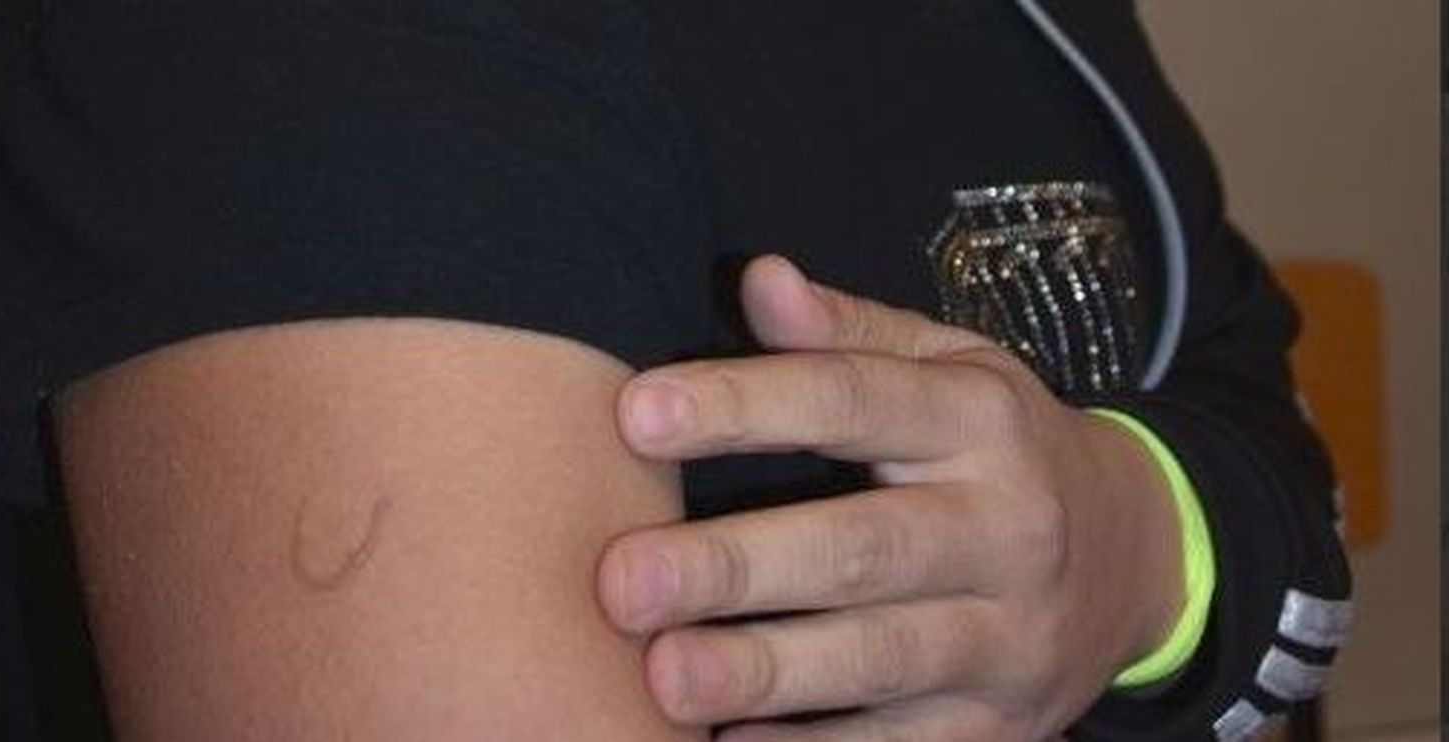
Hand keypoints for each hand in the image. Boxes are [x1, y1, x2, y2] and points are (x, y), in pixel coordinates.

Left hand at [597, 255, 1185, 740]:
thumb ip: (852, 332)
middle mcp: (1005, 528)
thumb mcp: (953, 367)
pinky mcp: (1001, 726)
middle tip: (622, 580)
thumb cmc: (1003, 447)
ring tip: (662, 677)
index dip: (744, 404)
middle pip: (864, 549)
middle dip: (739, 568)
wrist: (1142, 559)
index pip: (853, 401)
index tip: (635, 413)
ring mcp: (1009, 639)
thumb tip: (758, 280)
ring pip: (881, 659)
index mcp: (983, 420)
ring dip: (767, 673)